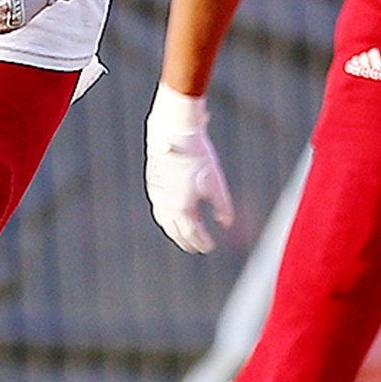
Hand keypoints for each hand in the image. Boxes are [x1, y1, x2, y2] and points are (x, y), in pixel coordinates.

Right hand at [145, 83, 234, 253]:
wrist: (172, 134)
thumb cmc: (197, 156)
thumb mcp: (216, 183)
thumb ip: (222, 207)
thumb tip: (226, 223)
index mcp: (181, 208)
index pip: (192, 234)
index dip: (202, 242)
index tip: (209, 247)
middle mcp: (166, 205)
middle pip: (176, 232)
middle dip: (187, 241)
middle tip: (196, 247)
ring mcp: (157, 195)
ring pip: (165, 222)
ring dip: (175, 232)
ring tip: (186, 234)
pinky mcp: (153, 185)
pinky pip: (159, 209)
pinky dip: (168, 218)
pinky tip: (176, 212)